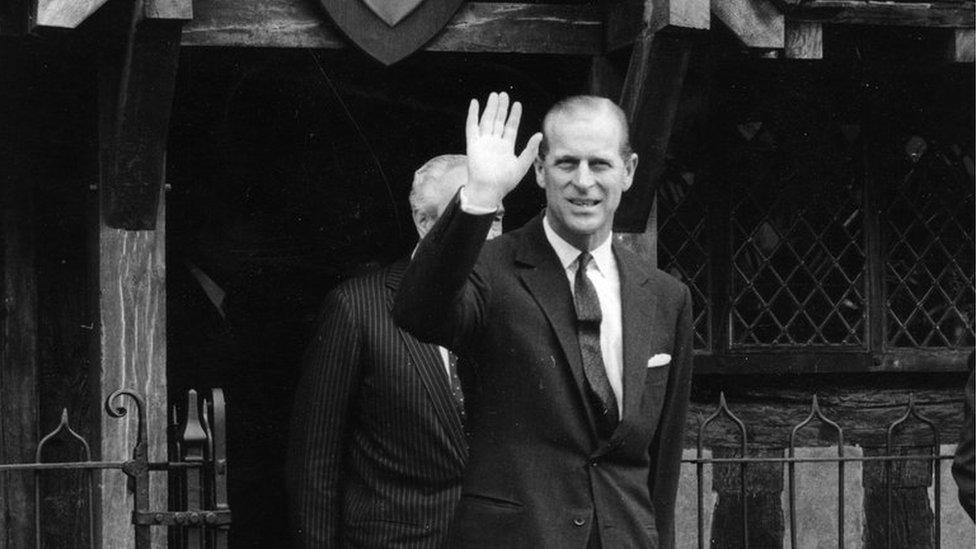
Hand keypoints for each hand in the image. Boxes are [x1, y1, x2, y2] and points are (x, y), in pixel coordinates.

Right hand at [465, 92, 541, 207]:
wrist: (488, 190)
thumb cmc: (505, 181)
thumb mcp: (522, 165)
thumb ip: (530, 150)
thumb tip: (539, 134)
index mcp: (506, 147)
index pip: (510, 127)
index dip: (514, 116)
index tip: (517, 104)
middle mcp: (494, 143)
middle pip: (498, 121)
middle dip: (502, 108)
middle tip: (504, 94)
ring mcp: (483, 142)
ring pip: (487, 120)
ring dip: (490, 108)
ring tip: (494, 95)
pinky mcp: (473, 144)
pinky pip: (472, 126)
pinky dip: (472, 114)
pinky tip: (475, 103)